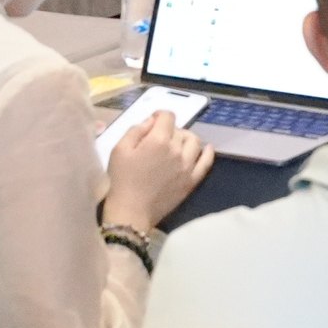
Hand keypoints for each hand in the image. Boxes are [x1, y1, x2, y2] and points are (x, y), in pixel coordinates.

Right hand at [100, 105, 216, 233]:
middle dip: (169, 129)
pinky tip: (207, 149)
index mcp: (158, 140)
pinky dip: (208, 153)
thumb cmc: (122, 179)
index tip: (152, 122)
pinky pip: (206, 162)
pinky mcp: (192, 180)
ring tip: (177, 144)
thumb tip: (151, 122)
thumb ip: (136, 130)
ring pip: (194, 142)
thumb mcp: (119, 149)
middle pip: (180, 130)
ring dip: (186, 138)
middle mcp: (177, 150)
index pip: (167, 116)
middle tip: (158, 138)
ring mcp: (188, 166)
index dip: (159, 115)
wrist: (131, 211)